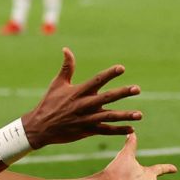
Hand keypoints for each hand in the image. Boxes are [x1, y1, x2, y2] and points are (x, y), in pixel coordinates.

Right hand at [23, 48, 141, 148]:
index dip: (109, 74)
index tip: (122, 68)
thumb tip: (66, 49)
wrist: (40, 127)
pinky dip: (118, 130)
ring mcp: (86, 119)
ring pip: (109, 116)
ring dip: (125, 115)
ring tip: (139, 114)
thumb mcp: (57, 84)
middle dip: (123, 93)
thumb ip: (67, 67)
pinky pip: (105, 130)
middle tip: (137, 89)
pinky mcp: (87, 130)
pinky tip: (131, 129)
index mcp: (78, 91)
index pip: (97, 80)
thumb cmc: (49, 103)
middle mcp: (84, 104)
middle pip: (107, 98)